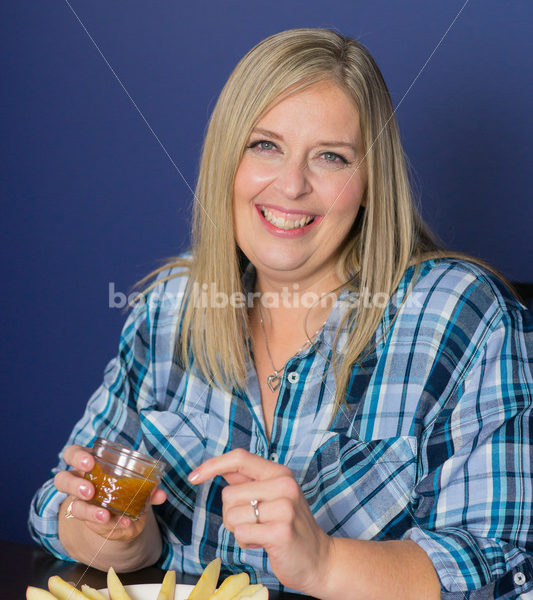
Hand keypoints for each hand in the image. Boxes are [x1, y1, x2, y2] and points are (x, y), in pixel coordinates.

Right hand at [54, 444, 166, 541]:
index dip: (77, 457)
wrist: (119, 515)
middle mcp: (79, 482)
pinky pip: (88, 523)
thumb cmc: (124, 488)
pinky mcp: (86, 521)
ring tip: (103, 515)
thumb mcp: (135, 485)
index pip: (73, 454)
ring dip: (87, 510)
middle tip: (90, 490)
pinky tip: (119, 524)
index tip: (89, 462)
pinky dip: (105, 524)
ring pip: (71, 505)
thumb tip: (161, 494)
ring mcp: (79, 503)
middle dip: (74, 483)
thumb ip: (147, 489)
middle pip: (62, 479)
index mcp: (89, 464)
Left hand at [188, 448, 332, 594]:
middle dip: (232, 513)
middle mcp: (284, 485)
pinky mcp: (280, 531)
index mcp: (279, 472)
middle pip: (229, 494)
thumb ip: (249, 480)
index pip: (239, 458)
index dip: (213, 465)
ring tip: (261, 532)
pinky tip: (264, 542)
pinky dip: (246, 542)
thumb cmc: (290, 526)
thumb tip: (219, 466)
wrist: (319, 559)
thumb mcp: (274, 495)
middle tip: (255, 522)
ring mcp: (284, 507)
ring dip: (239, 529)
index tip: (193, 476)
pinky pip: (240, 533)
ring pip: (232, 515)